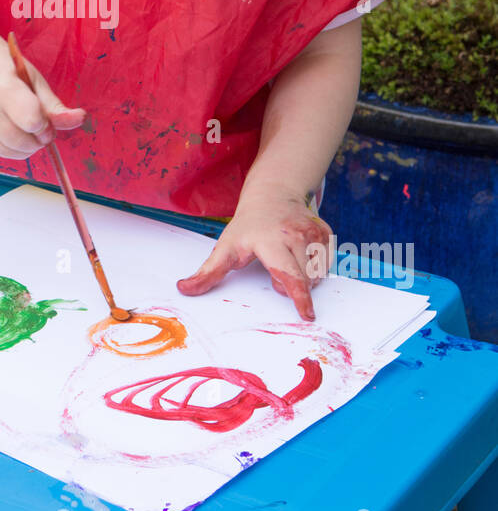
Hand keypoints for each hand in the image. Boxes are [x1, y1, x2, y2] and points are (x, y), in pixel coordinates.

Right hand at [0, 40, 85, 158]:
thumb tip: (80, 119)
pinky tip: (16, 133)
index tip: (46, 120)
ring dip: (27, 148)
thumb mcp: (36, 82)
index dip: (45, 126)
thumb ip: (56, 106)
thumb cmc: (11, 71)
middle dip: (38, 141)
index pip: (31, 120)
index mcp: (5, 88)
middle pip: (20, 141)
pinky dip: (14, 149)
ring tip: (30, 132)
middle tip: (42, 129)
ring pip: (9, 151)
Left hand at [176, 183, 333, 321]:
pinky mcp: (326, 233)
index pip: (289, 274)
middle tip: (276, 270)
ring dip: (303, 279)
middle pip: (304, 279)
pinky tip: (299, 255)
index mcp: (270, 240)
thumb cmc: (248, 227)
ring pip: (317, 275)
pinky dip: (314, 269)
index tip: (307, 314)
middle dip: (292, 286)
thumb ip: (208, 272)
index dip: (298, 296)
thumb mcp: (225, 247)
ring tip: (286, 260)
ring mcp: (314, 233)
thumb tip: (183, 290)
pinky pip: (326, 264)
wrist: (272, 195)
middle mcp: (295, 235)